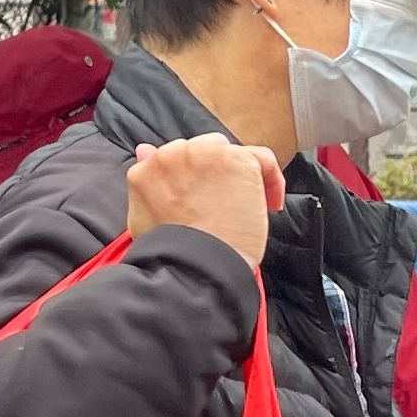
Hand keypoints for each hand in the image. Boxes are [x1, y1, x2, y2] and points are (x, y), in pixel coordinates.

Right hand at [123, 136, 282, 268]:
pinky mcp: (235, 161)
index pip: (181, 160)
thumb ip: (149, 180)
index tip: (206, 203)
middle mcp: (173, 154)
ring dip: (241, 177)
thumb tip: (145, 150)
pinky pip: (262, 159)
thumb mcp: (146, 217)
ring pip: (232, 153)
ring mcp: (204, 154)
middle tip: (226, 207)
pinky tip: (269, 205)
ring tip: (246, 209)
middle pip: (205, 150)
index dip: (198, 180)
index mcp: (150, 168)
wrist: (195, 267)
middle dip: (217, 175)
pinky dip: (272, 180)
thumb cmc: (174, 253)